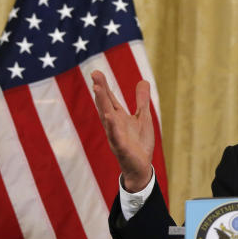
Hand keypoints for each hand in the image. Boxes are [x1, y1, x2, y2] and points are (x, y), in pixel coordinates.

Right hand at [92, 70, 154, 191]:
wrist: (141, 167)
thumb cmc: (139, 142)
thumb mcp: (143, 117)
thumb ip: (141, 100)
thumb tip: (143, 80)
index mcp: (118, 117)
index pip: (109, 99)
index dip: (103, 86)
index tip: (96, 72)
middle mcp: (113, 125)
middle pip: (105, 104)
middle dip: (100, 90)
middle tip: (94, 74)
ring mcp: (115, 135)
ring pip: (107, 117)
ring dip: (102, 103)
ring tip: (97, 88)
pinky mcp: (121, 147)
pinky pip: (115, 136)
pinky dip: (112, 126)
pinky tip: (109, 116)